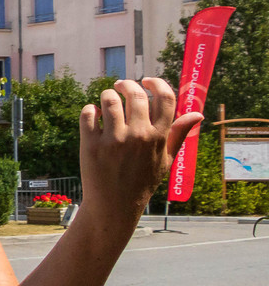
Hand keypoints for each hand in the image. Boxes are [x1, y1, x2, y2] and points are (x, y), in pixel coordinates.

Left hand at [79, 77, 203, 215]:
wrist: (115, 204)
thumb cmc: (142, 181)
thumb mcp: (166, 160)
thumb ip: (179, 134)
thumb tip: (198, 113)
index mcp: (159, 137)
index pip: (166, 99)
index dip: (157, 84)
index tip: (147, 80)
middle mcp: (138, 136)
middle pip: (135, 95)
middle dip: (127, 85)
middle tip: (120, 85)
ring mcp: (114, 140)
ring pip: (109, 100)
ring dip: (107, 95)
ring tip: (107, 99)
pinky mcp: (91, 145)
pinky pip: (88, 114)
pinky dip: (90, 110)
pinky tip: (94, 114)